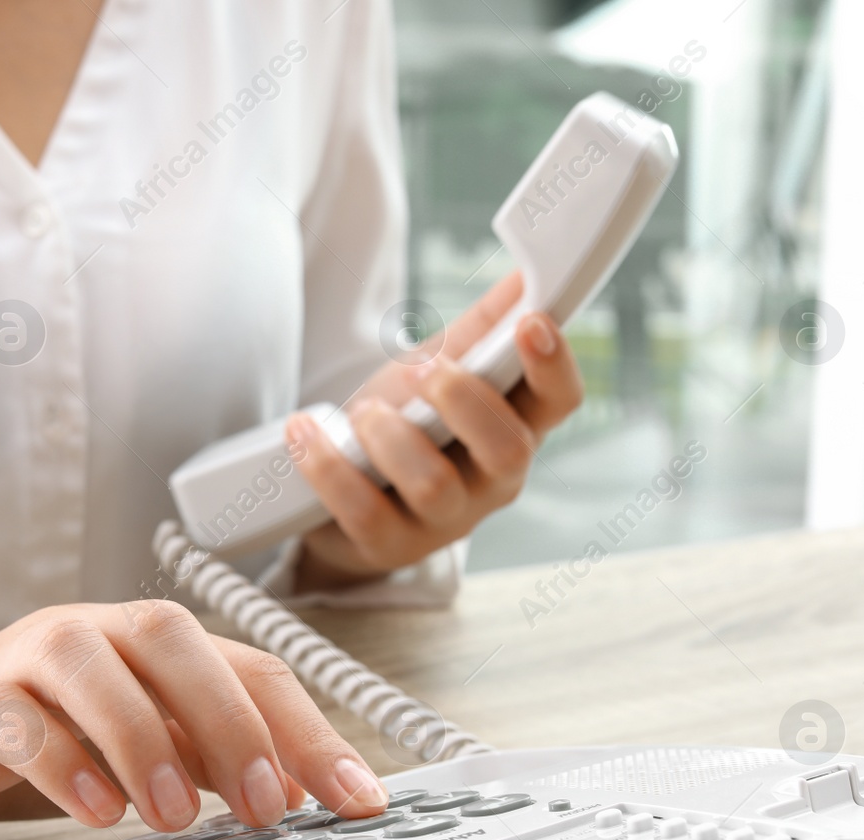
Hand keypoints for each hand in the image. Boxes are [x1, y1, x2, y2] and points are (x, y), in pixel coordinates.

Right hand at [0, 601, 388, 838]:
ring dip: (145, 738)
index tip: (357, 799)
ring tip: (177, 815)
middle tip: (268, 804)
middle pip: (173, 638)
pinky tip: (93, 810)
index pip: (245, 665)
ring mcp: (25, 660)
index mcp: (146, 648)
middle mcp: (93, 636)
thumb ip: (205, 757)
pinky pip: (14, 716)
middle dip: (233, 721)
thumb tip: (300, 792)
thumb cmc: (29, 738)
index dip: (309, 730)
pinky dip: (61, 760)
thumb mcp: (133, 748)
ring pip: (91, 662)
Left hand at [287, 271, 582, 591]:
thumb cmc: (409, 423)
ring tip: (363, 411)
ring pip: (434, 486)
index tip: (532, 322)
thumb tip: (531, 270)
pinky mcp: (387, 544)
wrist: (346, 496)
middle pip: (509, 450)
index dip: (555, 363)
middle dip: (462, 399)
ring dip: (391, 437)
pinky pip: (363, 512)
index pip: (560, 401)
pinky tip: (303, 432)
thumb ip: (485, 326)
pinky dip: (328, 467)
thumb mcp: (442, 368)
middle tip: (421, 368)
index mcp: (515, 427)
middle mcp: (491, 482)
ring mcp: (442, 520)